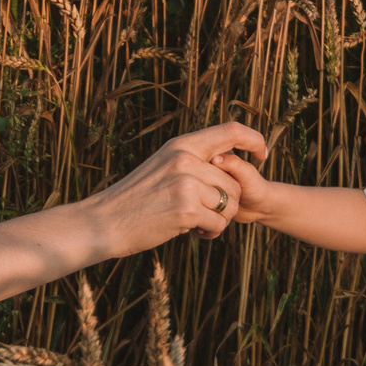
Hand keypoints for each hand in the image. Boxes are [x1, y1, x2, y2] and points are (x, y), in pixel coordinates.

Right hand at [85, 121, 267, 252]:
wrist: (104, 222)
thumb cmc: (133, 199)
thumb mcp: (161, 166)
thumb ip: (191, 160)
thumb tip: (227, 161)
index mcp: (181, 145)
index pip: (231, 131)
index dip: (254, 140)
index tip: (262, 155)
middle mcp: (186, 160)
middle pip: (234, 182)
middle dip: (226, 203)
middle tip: (202, 214)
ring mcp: (186, 184)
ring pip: (229, 205)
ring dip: (218, 221)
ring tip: (195, 225)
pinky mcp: (185, 210)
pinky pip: (218, 224)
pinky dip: (209, 234)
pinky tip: (190, 233)